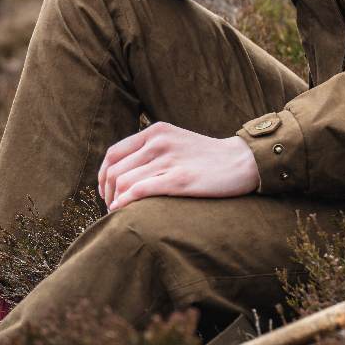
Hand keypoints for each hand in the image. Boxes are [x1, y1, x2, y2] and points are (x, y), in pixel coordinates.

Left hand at [98, 121, 260, 211]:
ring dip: (114, 201)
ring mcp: (169, 160)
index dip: (103, 176)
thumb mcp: (175, 141)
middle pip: (115, 170)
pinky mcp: (180, 178)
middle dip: (107, 193)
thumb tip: (121, 172)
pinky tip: (123, 211)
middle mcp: (159, 141)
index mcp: (156, 131)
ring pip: (123, 182)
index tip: (107, 193)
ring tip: (119, 213)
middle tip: (112, 208)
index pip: (113, 154)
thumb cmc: (207, 157)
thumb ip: (151, 149)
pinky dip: (125, 203)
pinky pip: (140, 191)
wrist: (241, 161)